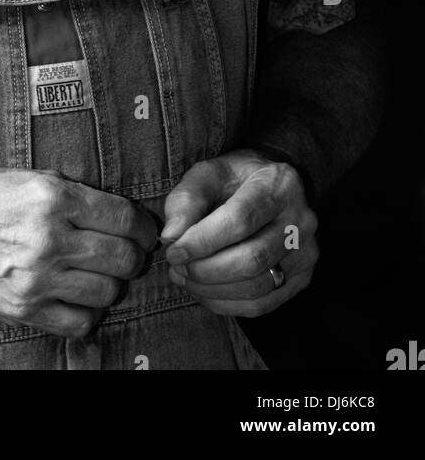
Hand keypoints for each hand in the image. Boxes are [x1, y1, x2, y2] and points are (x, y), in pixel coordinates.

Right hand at [0, 167, 157, 337]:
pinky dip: (88, 312)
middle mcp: (48, 239)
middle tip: (127, 253)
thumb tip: (121, 216)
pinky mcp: (23, 309)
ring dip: (112, 284)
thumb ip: (76, 195)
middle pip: (123, 259)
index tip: (143, 231)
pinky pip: (79, 322)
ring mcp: (36, 278)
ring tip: (100, 273)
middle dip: (133, 256)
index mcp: (53, 198)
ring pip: (108, 293)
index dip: (143, 227)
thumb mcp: (32, 177)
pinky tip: (79, 296)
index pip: (124, 219)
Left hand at [159, 149, 317, 316]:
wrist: (265, 188)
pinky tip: (204, 292)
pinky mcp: (302, 278)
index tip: (173, 251)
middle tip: (176, 268)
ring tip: (184, 278)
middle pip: (253, 258)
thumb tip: (172, 236)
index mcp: (280, 183)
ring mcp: (307, 252)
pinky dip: (227, 304)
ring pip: (258, 286)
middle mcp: (302, 219)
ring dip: (213, 290)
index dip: (203, 241)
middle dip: (206, 270)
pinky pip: (263, 304)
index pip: (241, 219)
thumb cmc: (232, 180)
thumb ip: (187, 200)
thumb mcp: (206, 174)